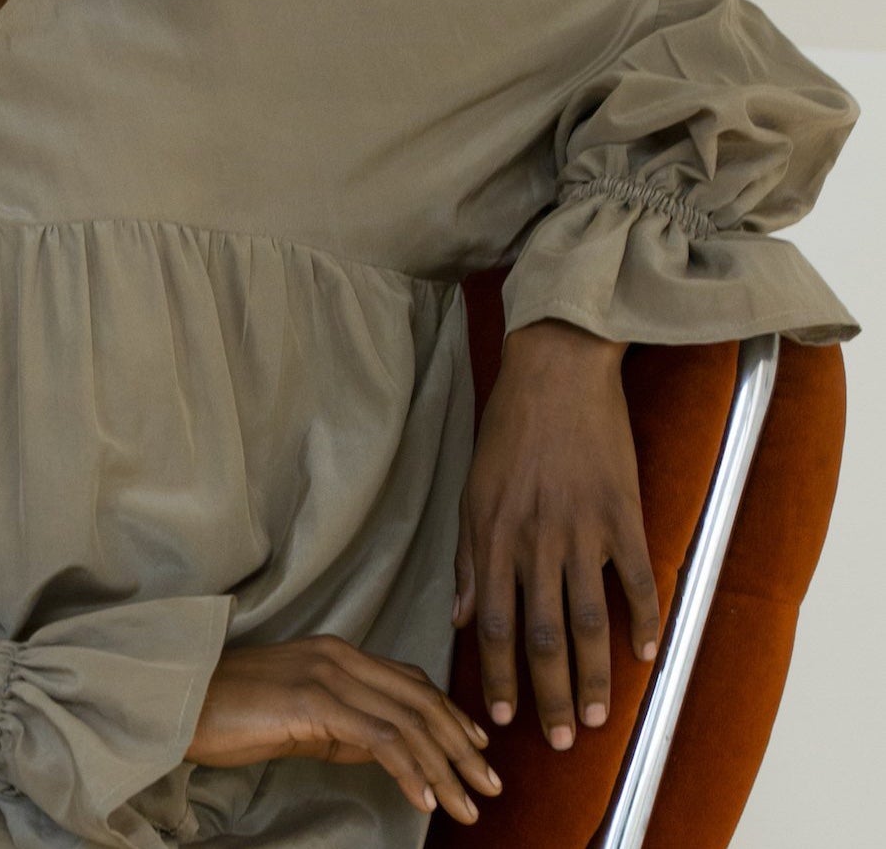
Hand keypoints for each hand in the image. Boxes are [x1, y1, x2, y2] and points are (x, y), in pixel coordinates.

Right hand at [184, 634, 501, 824]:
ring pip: (407, 719)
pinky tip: (424, 798)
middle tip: (490, 786)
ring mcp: (327, 674)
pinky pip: (378, 737)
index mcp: (338, 653)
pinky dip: (409, 769)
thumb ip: (345, 725)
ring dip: (445, 766)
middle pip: (420, 699)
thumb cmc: (234, 715)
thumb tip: (390, 751)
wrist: (183, 702)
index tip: (478, 751)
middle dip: (461, 746)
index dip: (450, 716)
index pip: (411, 682)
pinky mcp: (313, 701)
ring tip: (468, 804)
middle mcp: (340, 655)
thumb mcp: (301, 718)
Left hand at [453, 318, 660, 749]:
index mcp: (493, 533)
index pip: (493, 623)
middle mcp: (534, 540)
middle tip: (561, 740)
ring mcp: (582, 529)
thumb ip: (470, 555)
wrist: (556, 369)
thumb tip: (463, 616)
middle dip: (550, 694)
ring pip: (588, 621)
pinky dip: (643, 620)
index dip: (498, 675)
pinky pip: (636, 580)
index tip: (502, 715)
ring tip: (599, 717)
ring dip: (595, 676)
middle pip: (540, 635)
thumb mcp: (473, 487)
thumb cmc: (509, 426)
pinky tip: (646, 654)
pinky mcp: (623, 513)